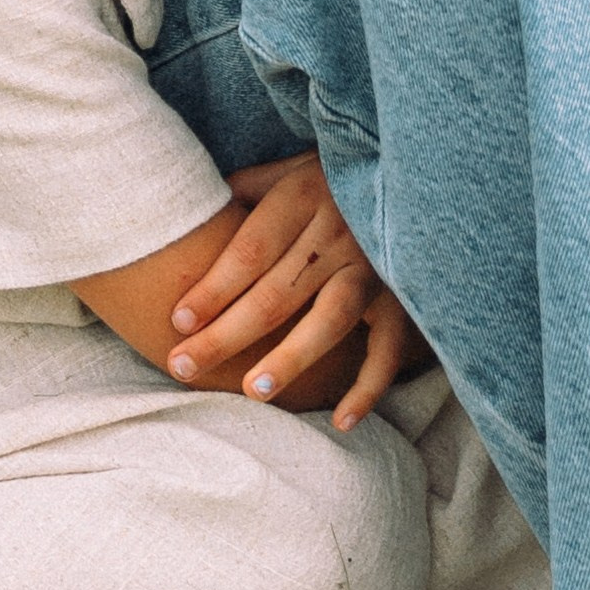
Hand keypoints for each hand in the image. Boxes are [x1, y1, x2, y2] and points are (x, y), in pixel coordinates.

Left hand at [166, 152, 416, 430]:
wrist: (411, 172)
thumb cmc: (328, 174)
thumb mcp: (285, 167)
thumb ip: (243, 190)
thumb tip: (187, 210)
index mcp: (302, 196)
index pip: (250, 250)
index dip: (214, 287)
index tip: (178, 321)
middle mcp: (338, 232)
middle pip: (276, 293)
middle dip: (225, 334)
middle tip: (182, 366)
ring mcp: (373, 266)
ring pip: (329, 319)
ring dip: (291, 357)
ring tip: (254, 391)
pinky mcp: (402, 298)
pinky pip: (389, 349)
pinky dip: (369, 387)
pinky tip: (342, 422)